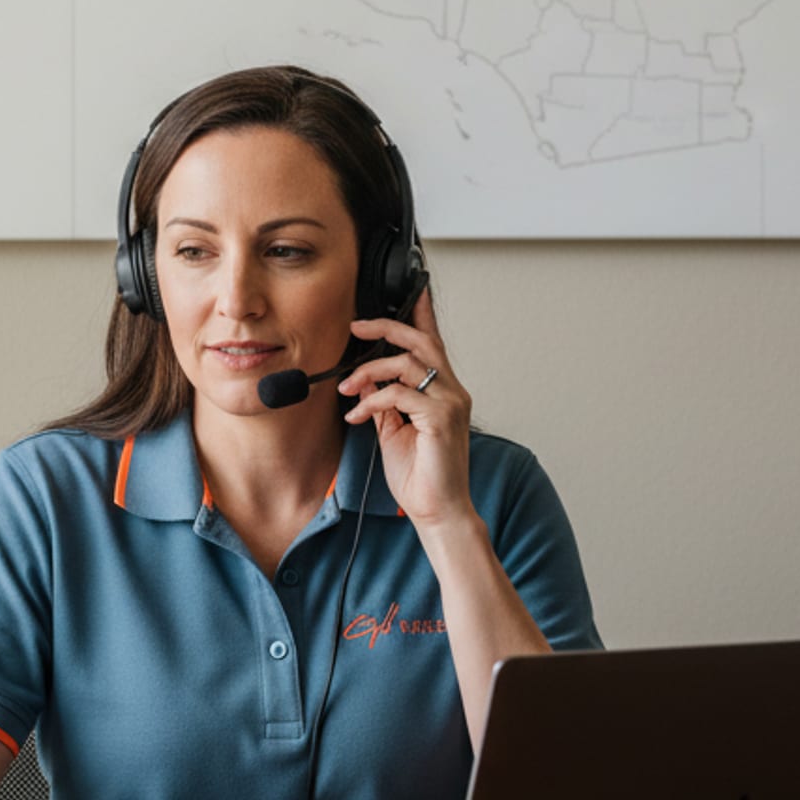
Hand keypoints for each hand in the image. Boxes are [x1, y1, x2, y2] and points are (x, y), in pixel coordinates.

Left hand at [336, 288, 476, 528]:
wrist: (437, 511)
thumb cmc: (420, 475)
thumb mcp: (393, 430)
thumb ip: (383, 401)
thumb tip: (365, 379)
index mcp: (443, 392)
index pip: (433, 343)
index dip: (423, 313)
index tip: (414, 289)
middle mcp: (452, 392)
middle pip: (422, 341)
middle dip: (386, 327)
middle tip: (356, 325)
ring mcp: (450, 404)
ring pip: (408, 363)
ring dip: (369, 370)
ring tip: (347, 388)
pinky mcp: (442, 419)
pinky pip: (400, 394)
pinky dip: (373, 400)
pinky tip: (357, 414)